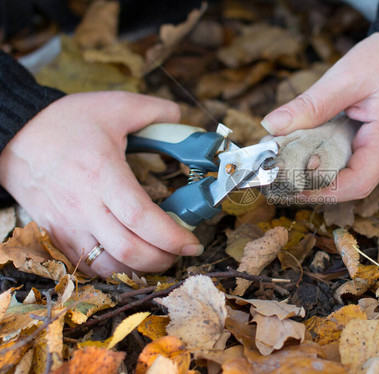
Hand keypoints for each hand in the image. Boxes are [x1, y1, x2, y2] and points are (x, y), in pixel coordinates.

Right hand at [0, 92, 202, 276]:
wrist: (15, 134)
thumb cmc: (65, 122)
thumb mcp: (114, 105)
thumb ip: (154, 110)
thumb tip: (181, 116)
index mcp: (102, 174)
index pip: (140, 217)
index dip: (171, 236)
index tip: (193, 242)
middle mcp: (84, 205)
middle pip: (129, 250)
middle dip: (163, 259)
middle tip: (182, 251)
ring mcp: (68, 223)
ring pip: (108, 265)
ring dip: (140, 269)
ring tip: (160, 255)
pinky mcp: (58, 232)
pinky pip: (88, 264)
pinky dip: (114, 269)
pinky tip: (130, 257)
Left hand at [261, 33, 378, 200]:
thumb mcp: (345, 77)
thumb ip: (309, 106)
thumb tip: (271, 126)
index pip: (358, 184)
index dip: (324, 192)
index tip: (293, 186)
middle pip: (355, 182)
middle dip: (320, 178)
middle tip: (288, 167)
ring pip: (359, 174)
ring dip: (330, 167)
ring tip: (302, 154)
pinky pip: (366, 163)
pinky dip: (342, 158)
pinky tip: (324, 144)